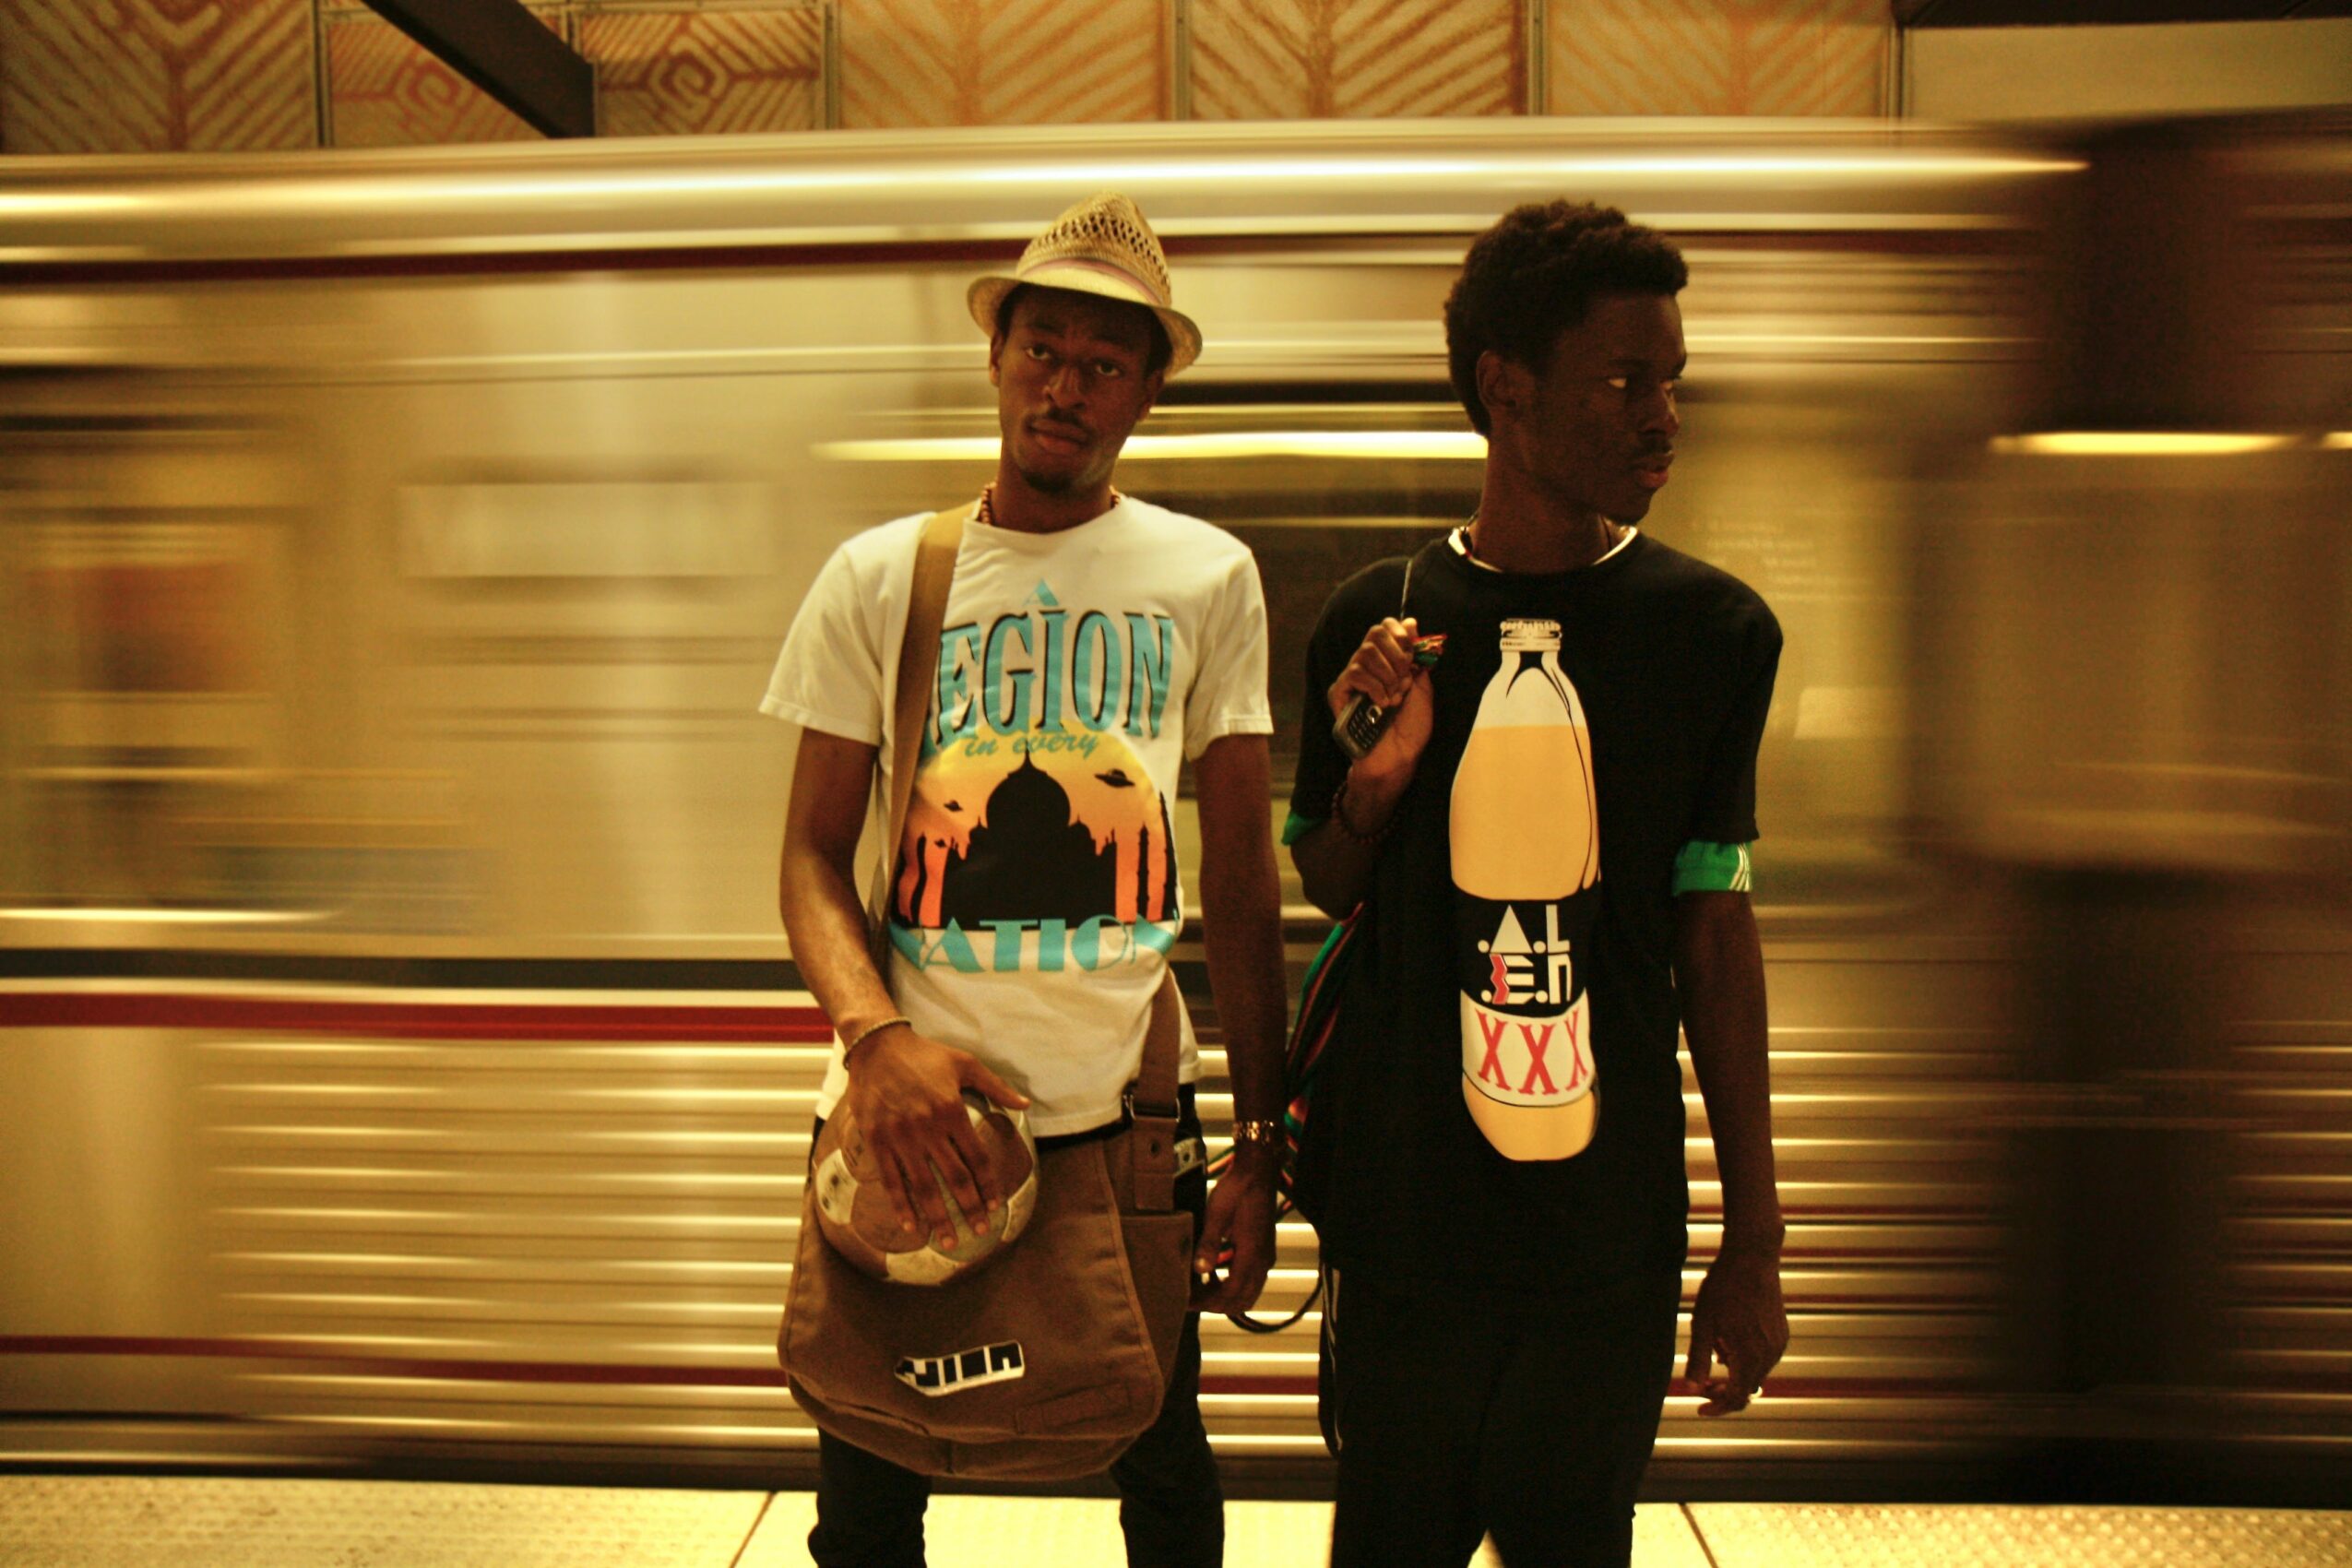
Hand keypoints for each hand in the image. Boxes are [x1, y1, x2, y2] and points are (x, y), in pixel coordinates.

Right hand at [841, 1027, 1029, 1252]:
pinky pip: (891, 1179)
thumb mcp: (965, 1064)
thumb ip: (996, 1087)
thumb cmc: (925, 1054)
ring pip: (924, 1185)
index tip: (996, 1205)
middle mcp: (927, 1128)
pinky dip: (901, 1205)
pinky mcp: (876, 1140)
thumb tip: (1025, 1104)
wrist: (877, 1047)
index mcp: (952, 1110)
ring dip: (938, 1216)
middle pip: (954, 1177)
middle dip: (969, 1208)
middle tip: (980, 1231)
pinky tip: (911, 1226)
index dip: (988, 1185)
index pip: (976, 1157)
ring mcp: (900, 1136)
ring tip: (948, 1241)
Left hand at [1190, 1151, 1277, 1311]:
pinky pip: (1250, 1279)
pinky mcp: (1263, 1250)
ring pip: (1248, 1292)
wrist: (1258, 1170)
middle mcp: (1263, 1260)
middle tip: (1191, 1299)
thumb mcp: (1217, 1214)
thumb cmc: (1237, 1189)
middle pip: (1241, 1300)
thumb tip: (1199, 1270)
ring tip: (1199, 1288)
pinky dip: (1232, 1284)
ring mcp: (1265, 1256)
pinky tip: (1213, 1273)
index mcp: (1252, 1254)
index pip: (1231, 1294)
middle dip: (1215, 1304)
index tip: (1187, 1302)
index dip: (1208, 1303)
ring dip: (1224, 1296)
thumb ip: (1209, 1243)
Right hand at [1328, 617, 1434, 783]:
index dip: (1400, 634)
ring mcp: (1352, 678)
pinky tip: (1382, 704)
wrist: (1398, 757)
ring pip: (1366, 652)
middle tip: (1405, 680)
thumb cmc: (1412, 729)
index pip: (1385, 627)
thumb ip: (1416, 656)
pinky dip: (1374, 686)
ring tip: (1395, 698)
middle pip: (1375, 632)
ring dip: (1388, 675)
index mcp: (1387, 662)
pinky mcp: (1339, 693)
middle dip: (1397, 654)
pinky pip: (1355, 673)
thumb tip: (1411, 622)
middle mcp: (1368, 665)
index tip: (1412, 652)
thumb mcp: (1422, 687)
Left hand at [1684, 1244, 1788, 1416]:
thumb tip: (1689, 1390)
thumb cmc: (1723, 1289)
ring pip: (1756, 1373)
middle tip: (1700, 1386)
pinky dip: (1746, 1360)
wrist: (1752, 1257)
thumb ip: (1697, 1359)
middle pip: (1748, 1389)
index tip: (1699, 1408)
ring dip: (1735, 1375)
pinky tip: (1727, 1342)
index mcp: (1750, 1356)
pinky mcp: (1782, 1333)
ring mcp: (1779, 1344)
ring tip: (1713, 1352)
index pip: (1737, 1398)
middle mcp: (1771, 1354)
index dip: (1717, 1407)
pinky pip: (1764, 1358)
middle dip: (1723, 1392)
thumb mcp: (1702, 1324)